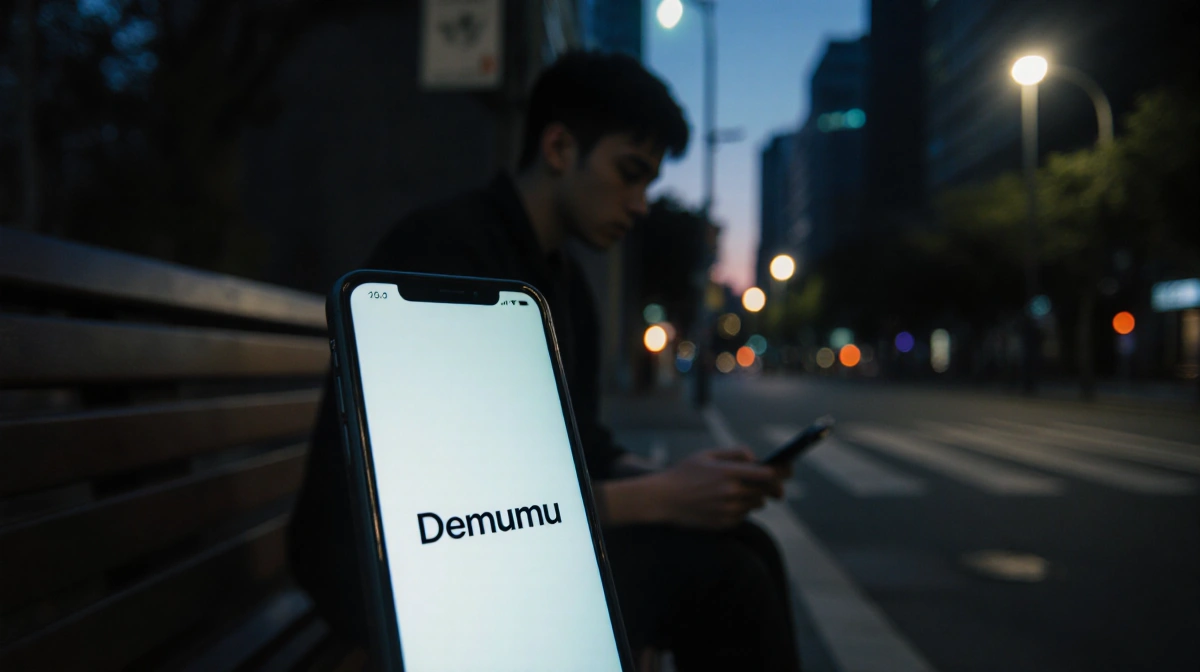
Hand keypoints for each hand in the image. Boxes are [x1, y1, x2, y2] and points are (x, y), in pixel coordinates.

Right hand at [649, 447, 781, 529]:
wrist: (663, 499)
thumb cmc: (685, 473)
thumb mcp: (708, 455)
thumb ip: (735, 453)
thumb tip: (756, 459)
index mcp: (729, 472)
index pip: (768, 474)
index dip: (782, 472)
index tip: (788, 470)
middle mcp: (731, 492)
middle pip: (768, 491)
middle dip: (775, 487)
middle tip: (778, 488)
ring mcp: (728, 510)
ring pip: (758, 504)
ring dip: (757, 498)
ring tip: (745, 492)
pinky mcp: (725, 523)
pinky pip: (744, 516)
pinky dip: (743, 509)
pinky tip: (728, 503)